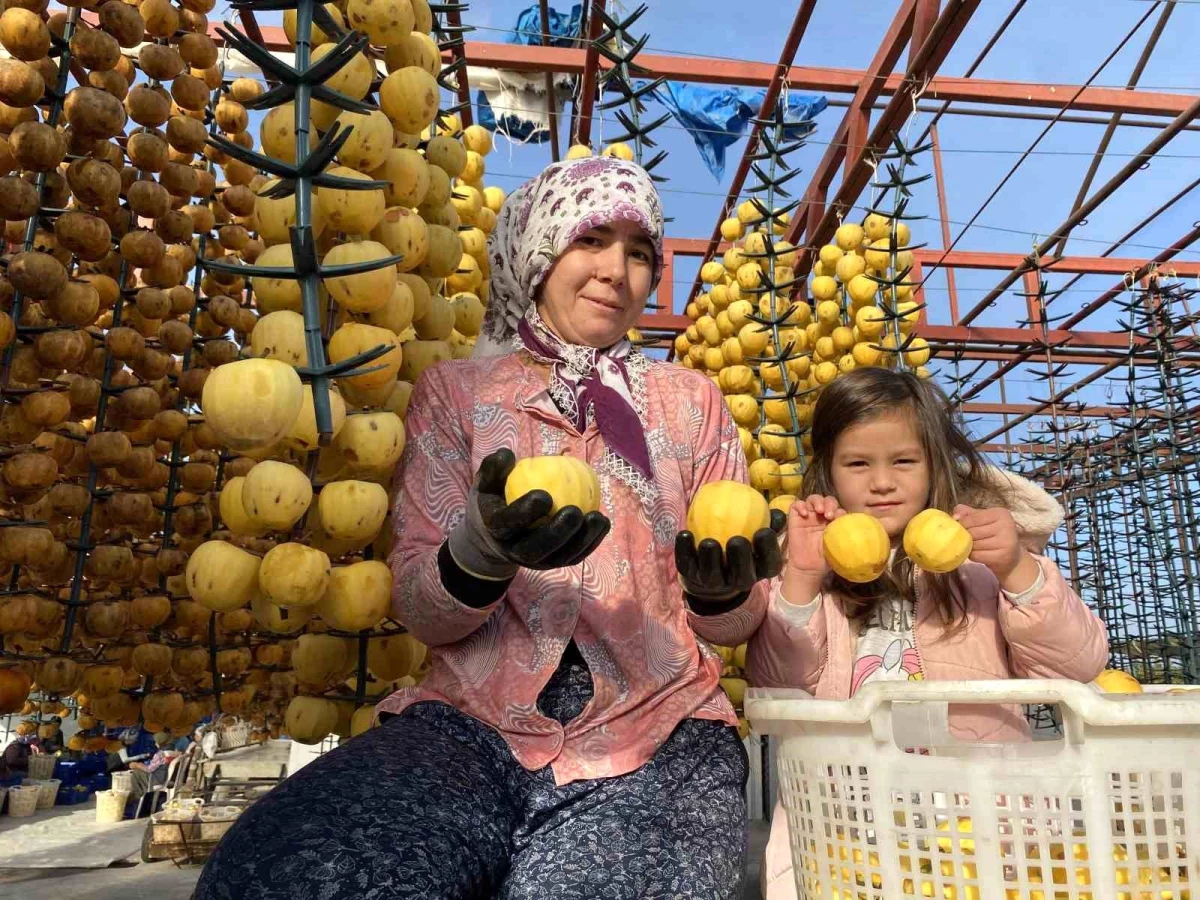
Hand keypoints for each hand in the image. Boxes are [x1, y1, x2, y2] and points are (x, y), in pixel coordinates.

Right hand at [448, 449, 610, 577]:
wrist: (497, 535)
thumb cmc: (495, 498)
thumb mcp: (487, 481)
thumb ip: (493, 467)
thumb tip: (508, 455)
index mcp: (495, 530)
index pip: (508, 524)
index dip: (525, 513)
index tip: (545, 496)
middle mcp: (514, 551)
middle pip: (535, 548)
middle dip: (557, 533)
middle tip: (575, 511)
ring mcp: (535, 561)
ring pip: (559, 557)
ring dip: (581, 540)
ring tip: (598, 518)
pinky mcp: (553, 563)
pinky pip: (574, 555)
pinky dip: (591, 542)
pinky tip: (603, 522)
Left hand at [675, 508, 785, 603]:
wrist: (712, 573)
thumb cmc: (741, 547)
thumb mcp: (756, 537)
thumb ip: (768, 523)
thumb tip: (778, 511)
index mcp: (759, 571)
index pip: (770, 565)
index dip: (768, 550)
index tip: (764, 531)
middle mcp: (738, 581)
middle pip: (742, 576)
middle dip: (740, 560)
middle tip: (737, 540)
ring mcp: (714, 582)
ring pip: (713, 575)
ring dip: (711, 559)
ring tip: (709, 542)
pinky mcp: (691, 577)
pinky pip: (687, 566)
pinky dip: (684, 550)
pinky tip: (684, 533)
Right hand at [785, 495, 846, 579]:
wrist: (809, 568)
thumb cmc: (825, 558)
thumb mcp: (839, 545)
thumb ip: (845, 534)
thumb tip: (856, 527)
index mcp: (833, 521)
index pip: (838, 509)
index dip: (839, 511)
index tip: (840, 518)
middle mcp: (821, 516)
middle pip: (827, 500)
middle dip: (830, 504)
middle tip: (829, 514)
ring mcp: (808, 516)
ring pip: (813, 499)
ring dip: (817, 501)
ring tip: (819, 510)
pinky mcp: (795, 518)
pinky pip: (796, 505)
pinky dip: (800, 505)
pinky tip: (804, 514)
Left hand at [953, 505, 1039, 590]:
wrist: (1012, 557)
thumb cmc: (993, 535)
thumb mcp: (982, 520)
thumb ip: (967, 514)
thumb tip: (955, 516)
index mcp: (1000, 513)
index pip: (971, 518)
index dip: (962, 525)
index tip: (965, 529)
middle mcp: (1006, 525)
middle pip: (972, 532)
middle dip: (966, 538)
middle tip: (971, 540)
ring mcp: (1006, 541)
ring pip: (974, 544)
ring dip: (969, 548)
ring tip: (976, 547)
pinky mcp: (1003, 556)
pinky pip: (977, 555)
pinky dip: (974, 556)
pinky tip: (980, 554)